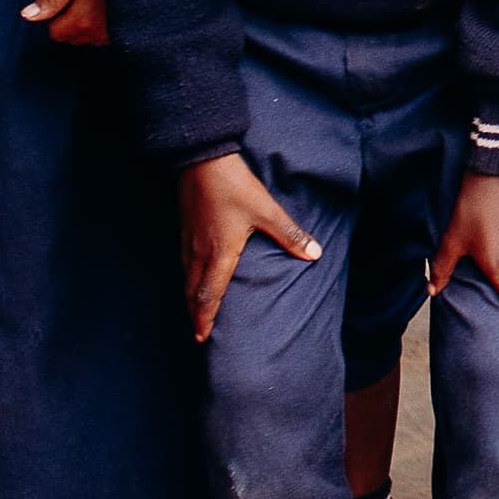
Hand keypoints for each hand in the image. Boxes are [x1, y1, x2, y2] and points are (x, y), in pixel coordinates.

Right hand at [178, 153, 318, 341]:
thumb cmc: (234, 186)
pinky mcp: (184, 230)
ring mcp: (188, 241)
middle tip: (198, 335)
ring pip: (185, 279)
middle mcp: (198, 252)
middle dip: (195, 316)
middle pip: (192, 293)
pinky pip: (183, 264)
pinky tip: (193, 278)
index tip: (202, 338)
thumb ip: (290, 234)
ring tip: (196, 312)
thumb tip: (314, 254)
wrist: (202, 160)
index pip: (208, 296)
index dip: (205, 319)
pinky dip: (187, 281)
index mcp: (218, 254)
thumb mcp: (267, 210)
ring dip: (190, 299)